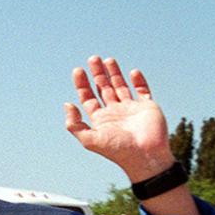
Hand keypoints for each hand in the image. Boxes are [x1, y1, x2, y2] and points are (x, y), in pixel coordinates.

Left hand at [64, 56, 173, 181]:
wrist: (145, 156)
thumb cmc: (117, 150)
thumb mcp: (89, 139)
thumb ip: (75, 125)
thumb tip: (67, 104)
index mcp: (100, 119)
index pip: (88, 98)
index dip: (82, 84)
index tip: (77, 70)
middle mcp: (114, 112)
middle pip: (103, 88)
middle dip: (98, 74)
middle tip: (92, 59)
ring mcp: (131, 108)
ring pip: (121, 86)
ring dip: (114, 73)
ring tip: (107, 59)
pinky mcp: (147, 106)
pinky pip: (143, 90)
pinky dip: (138, 81)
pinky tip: (132, 72)